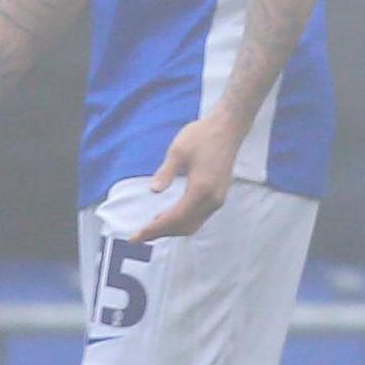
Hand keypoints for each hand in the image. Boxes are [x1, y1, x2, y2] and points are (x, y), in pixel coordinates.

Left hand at [130, 113, 242, 241]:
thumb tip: (154, 191)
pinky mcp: (219, 195)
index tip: (135, 236)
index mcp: (201, 189)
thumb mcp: (178, 150)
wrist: (228, 127)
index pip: (174, 218)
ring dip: (172, 230)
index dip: (154, 229)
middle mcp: (212, 199)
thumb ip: (166, 172)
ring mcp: (218, 199)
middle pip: (184, 226)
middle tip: (139, 236)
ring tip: (151, 228)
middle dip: (161, 233)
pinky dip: (183, 222)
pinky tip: (170, 216)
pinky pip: (199, 217)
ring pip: (193, 224)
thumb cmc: (202, 135)